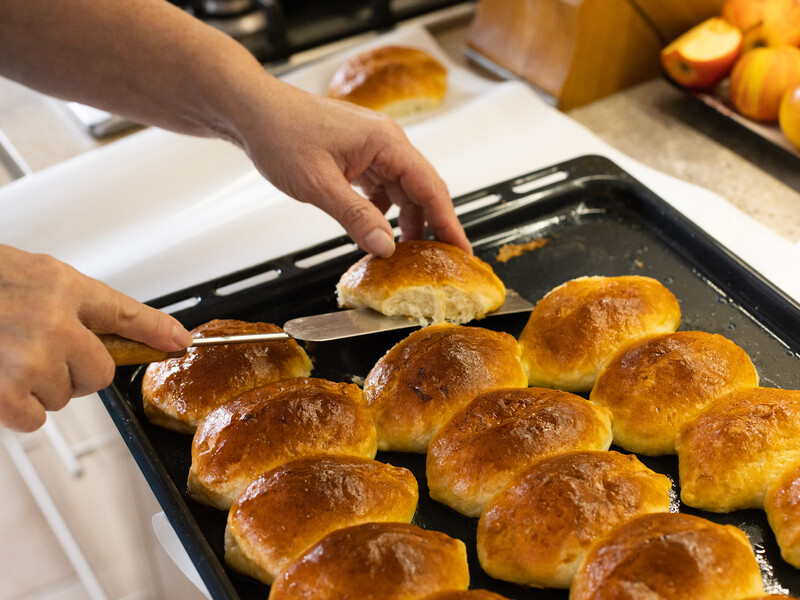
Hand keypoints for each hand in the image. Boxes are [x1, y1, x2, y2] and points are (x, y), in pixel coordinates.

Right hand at [0, 245, 191, 431]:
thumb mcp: (33, 278)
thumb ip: (77, 303)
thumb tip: (124, 330)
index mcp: (61, 287)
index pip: (126, 313)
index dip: (157, 331)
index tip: (179, 342)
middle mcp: (52, 322)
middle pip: (100, 373)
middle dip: (75, 370)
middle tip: (38, 351)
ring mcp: (28, 359)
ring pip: (65, 397)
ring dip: (40, 388)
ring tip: (6, 359)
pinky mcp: (4, 393)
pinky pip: (35, 419)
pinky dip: (17, 410)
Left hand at [230, 80, 471, 256]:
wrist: (252, 111)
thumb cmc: (281, 133)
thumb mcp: (319, 184)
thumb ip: (355, 217)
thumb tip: (384, 246)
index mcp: (386, 142)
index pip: (431, 187)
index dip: (449, 222)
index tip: (460, 250)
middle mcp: (385, 142)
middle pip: (421, 190)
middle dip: (432, 226)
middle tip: (442, 260)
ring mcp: (372, 148)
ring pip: (401, 190)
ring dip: (406, 221)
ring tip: (409, 254)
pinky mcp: (357, 155)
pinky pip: (382, 187)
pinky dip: (383, 211)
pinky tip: (376, 231)